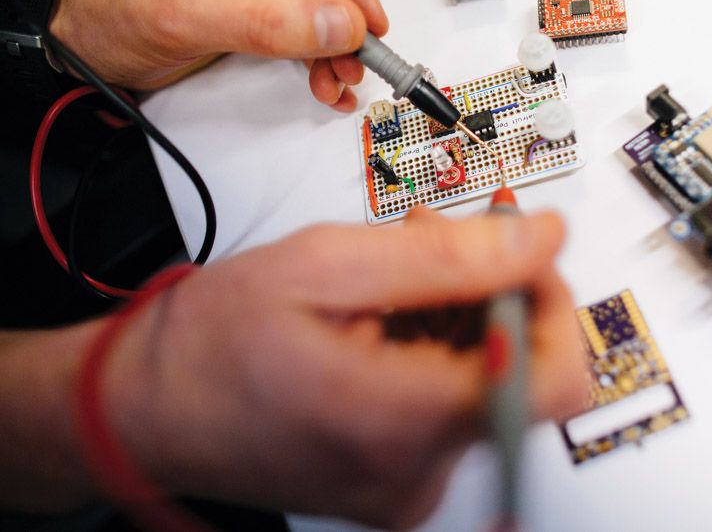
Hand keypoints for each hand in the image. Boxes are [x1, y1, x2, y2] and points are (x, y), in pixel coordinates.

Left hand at [50, 0, 387, 110]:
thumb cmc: (109, 8)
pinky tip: (326, 79)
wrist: (88, 44)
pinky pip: (302, 20)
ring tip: (338, 77)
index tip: (365, 16)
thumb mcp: (182, 11)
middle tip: (358, 55)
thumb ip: (261, 19)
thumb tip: (334, 23)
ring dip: (334, 42)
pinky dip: (319, 54)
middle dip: (342, 15)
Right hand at [105, 209, 587, 528]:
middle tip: (433, 242)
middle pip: (520, 371)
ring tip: (393, 275)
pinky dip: (436, 347)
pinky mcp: (396, 476)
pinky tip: (389, 314)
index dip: (551, 301)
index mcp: (401, 418)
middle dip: (491, 290)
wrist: (151, 405)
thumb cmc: (212, 341)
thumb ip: (446, 256)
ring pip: (485, 381)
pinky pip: (451, 403)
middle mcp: (414, 469)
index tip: (517, 254)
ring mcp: (406, 481)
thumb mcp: (326, 266)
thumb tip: (539, 238)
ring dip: (457, 313)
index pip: (553, 377)